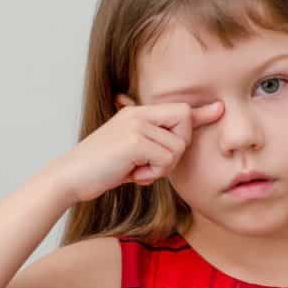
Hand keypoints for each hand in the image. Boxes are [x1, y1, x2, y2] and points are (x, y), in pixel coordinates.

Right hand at [49, 93, 223, 202]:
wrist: (68, 178)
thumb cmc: (99, 171)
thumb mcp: (130, 155)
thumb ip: (153, 148)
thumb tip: (177, 148)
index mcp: (136, 114)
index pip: (178, 108)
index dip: (200, 113)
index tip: (218, 110)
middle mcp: (138, 114)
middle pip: (185, 121)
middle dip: (177, 149)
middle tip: (153, 165)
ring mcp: (136, 125)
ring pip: (177, 147)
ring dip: (162, 167)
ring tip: (138, 171)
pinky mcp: (134, 140)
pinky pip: (166, 158)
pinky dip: (154, 173)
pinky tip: (134, 175)